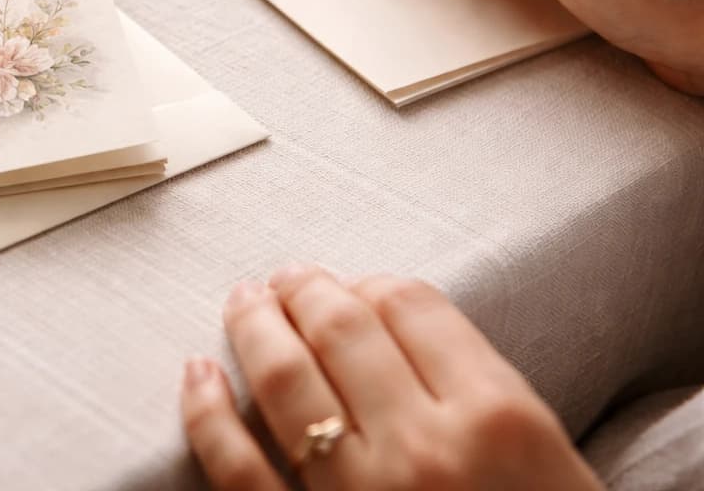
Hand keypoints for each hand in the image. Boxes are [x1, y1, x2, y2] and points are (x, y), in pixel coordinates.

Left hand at [180, 267, 602, 490]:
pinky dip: (206, 413)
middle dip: (306, 291)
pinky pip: (237, 467)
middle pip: (342, 329)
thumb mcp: (548, 457)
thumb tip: (390, 314)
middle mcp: (423, 448)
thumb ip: (480, 388)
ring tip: (245, 303)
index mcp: (497, 418)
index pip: (412, 306)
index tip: (358, 287)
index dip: (375, 284)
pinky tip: (198, 374)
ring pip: (283, 380)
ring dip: (254, 328)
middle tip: (288, 278)